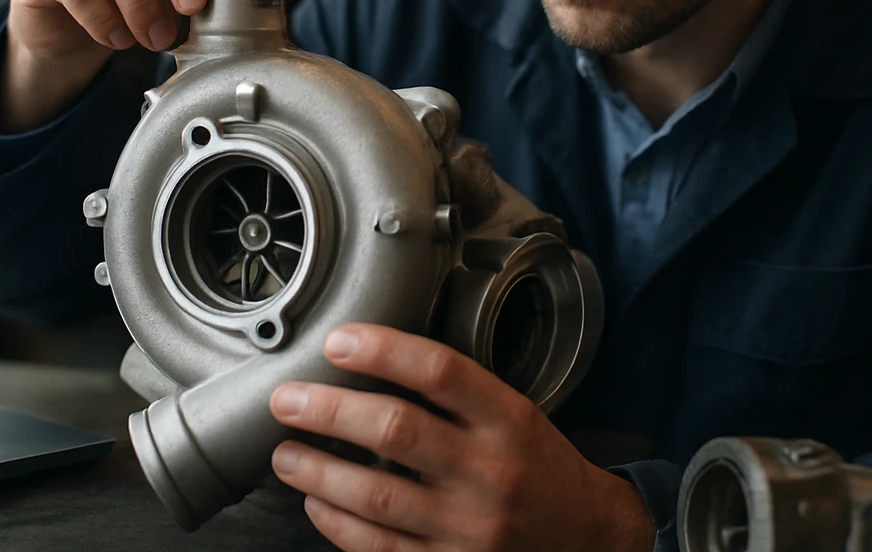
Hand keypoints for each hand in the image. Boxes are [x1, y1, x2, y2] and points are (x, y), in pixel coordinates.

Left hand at [268, 324, 656, 551]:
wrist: (585, 538)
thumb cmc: (537, 466)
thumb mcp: (514, 413)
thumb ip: (456, 392)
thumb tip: (369, 362)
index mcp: (508, 420)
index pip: (440, 371)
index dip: (382, 350)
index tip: (337, 340)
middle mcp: (490, 472)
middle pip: (396, 431)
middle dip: (329, 410)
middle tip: (287, 399)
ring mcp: (469, 527)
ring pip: (376, 496)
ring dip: (318, 471)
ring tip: (286, 453)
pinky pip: (378, 547)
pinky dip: (337, 522)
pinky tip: (315, 502)